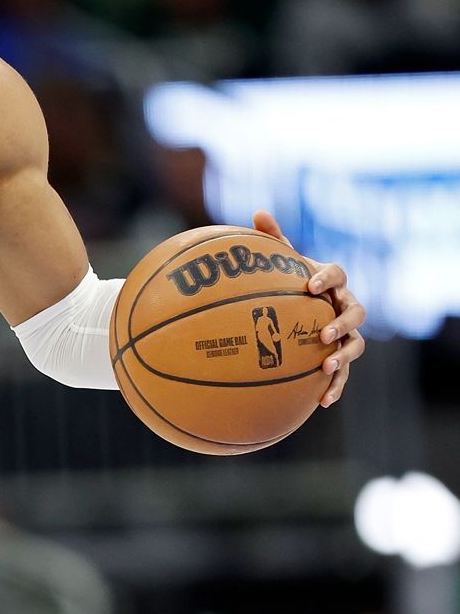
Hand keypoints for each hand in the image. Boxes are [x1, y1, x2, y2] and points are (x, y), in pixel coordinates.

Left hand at [253, 210, 365, 407]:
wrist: (298, 307)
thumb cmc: (288, 281)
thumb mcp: (280, 261)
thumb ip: (272, 239)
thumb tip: (258, 212)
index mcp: (330, 281)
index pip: (336, 274)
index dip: (325, 278)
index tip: (309, 285)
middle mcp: (344, 305)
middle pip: (356, 311)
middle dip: (342, 322)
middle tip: (323, 333)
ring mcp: (345, 332)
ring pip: (356, 344)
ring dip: (344, 357)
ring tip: (326, 368)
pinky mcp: (340, 356)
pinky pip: (344, 372)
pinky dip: (337, 386)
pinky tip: (323, 401)